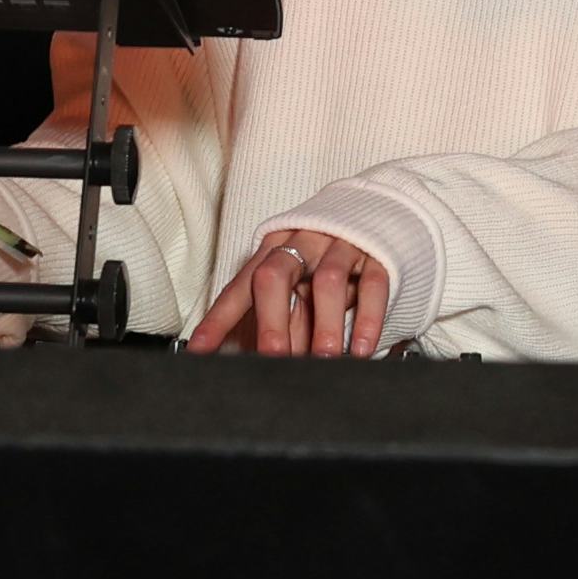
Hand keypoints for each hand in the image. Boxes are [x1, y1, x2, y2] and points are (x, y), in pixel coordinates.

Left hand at [185, 225, 389, 356]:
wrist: (377, 214)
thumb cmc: (324, 260)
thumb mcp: (297, 284)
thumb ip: (280, 320)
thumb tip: (257, 364)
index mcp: (273, 249)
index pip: (240, 287)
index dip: (218, 320)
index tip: (200, 351)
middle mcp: (302, 241)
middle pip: (276, 275)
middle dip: (271, 321)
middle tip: (274, 357)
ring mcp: (341, 243)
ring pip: (327, 280)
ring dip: (324, 325)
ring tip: (325, 359)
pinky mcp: (377, 253)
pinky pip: (372, 283)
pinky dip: (367, 319)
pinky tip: (360, 348)